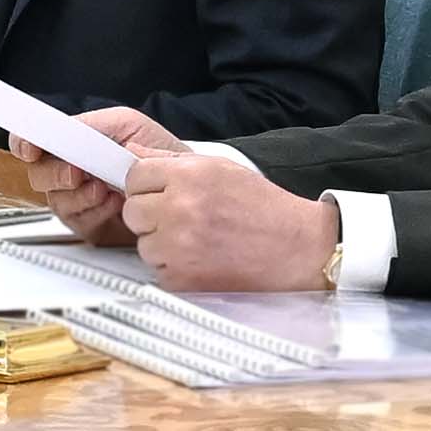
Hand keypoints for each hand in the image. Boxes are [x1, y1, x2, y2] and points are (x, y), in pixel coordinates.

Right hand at [28, 106, 179, 244]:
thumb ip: (90, 125)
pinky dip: (95, 210)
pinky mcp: (89, 224)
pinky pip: (77, 221)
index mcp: (74, 144)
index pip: (34, 142)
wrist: (183, 185)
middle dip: (56, 174)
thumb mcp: (127, 124)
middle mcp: (70, 172)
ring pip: (56, 200)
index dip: (25, 144)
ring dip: (80, 194)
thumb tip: (64, 132)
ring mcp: (77, 199)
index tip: (30, 148)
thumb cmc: (158, 153)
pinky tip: (113, 202)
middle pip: (39, 175)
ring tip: (105, 187)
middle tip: (77, 172)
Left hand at [116, 154, 338, 289]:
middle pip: (133, 211)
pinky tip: (200, 259)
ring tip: (196, 239)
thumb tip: (133, 151)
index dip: (147, 185)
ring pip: (143, 244)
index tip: (161, 192)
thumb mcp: (221, 168)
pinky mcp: (182, 279)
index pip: (134, 176)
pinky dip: (174, 268)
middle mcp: (180, 209)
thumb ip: (172, 160)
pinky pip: (158, 271)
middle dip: (152, 214)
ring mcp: (179, 247)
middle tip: (181, 217)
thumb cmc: (263, 208)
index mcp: (189, 176)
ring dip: (162, 243)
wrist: (297, 248)